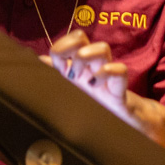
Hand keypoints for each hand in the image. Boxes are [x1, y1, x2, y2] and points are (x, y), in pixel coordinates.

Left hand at [46, 29, 164, 151]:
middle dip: (69, 46)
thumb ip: (55, 76)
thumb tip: (38, 61)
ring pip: (102, 48)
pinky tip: (96, 85)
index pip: (68, 41)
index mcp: (77, 68)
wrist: (125, 128)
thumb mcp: (71, 93)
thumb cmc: (95, 110)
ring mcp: (106, 77)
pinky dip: (107, 73)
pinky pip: (120, 71)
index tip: (55, 67)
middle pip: (81, 37)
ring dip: (87, 57)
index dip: (59, 47)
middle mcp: (90, 68)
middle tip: (67, 70)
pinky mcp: (120, 91)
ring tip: (80, 77)